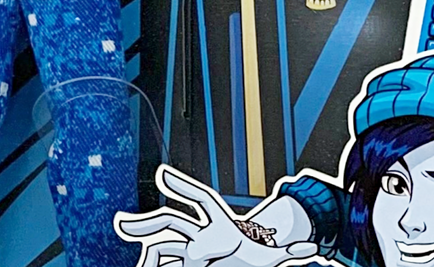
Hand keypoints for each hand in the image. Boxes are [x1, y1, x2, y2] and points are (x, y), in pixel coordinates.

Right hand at [116, 168, 317, 266]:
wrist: (243, 256)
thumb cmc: (255, 255)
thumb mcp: (271, 257)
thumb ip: (289, 251)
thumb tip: (313, 249)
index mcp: (221, 225)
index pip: (201, 200)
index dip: (182, 186)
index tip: (162, 176)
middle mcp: (199, 232)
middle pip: (171, 223)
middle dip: (147, 221)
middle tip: (121, 223)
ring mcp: (187, 246)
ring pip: (160, 240)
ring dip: (139, 236)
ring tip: (119, 236)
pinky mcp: (181, 261)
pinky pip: (160, 258)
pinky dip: (150, 260)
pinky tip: (140, 262)